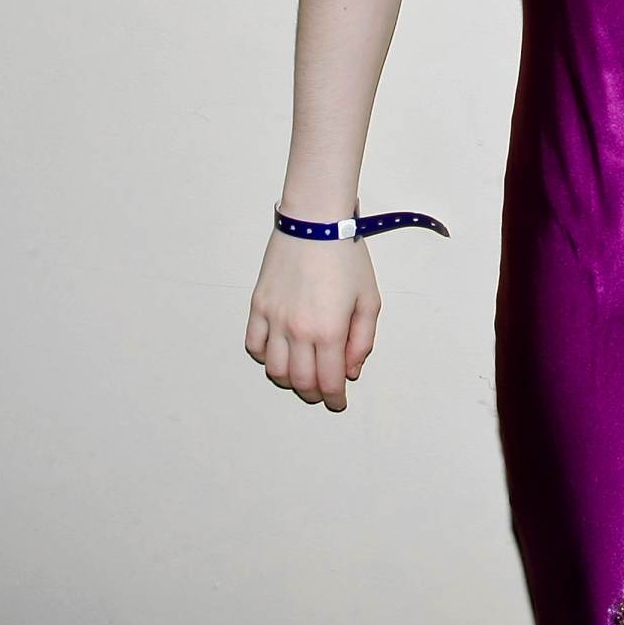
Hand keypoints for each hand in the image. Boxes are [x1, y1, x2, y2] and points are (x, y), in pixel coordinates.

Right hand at [244, 228, 380, 412]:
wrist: (315, 222)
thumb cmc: (346, 256)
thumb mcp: (369, 298)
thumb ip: (363, 339)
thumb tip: (351, 370)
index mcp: (329, 330)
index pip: (329, 381)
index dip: (335, 398)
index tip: (338, 403)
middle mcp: (298, 331)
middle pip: (301, 381)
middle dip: (314, 393)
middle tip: (323, 390)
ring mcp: (274, 319)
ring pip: (274, 370)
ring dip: (289, 380)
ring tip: (303, 374)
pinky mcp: (258, 306)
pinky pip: (254, 345)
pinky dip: (265, 357)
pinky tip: (280, 352)